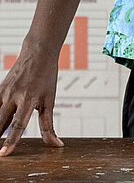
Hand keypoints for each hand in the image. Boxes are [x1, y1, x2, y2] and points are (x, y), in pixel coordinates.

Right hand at [0, 40, 63, 156]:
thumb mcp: (50, 100)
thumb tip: (56, 144)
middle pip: (0, 123)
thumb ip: (49, 124)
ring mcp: (4, 92)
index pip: (18, 124)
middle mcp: (13, 95)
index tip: (4, 154)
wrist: (38, 52)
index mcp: (29, 98)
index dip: (11, 140)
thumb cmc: (46, 76)